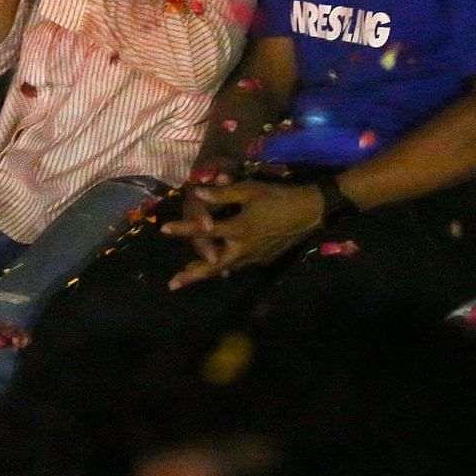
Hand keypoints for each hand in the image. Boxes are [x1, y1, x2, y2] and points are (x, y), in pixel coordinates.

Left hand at [162, 179, 324, 289]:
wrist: (311, 211)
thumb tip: (197, 192)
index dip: (183, 229)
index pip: (204, 231)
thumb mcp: (250, 190)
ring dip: (206, 271)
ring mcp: (254, 256)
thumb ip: (223, 193)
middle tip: (173, 285)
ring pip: (225, 268)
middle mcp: (243, 248)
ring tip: (189, 274)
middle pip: (212, 266)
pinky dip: (226, 266)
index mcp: (238, 229)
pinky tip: (220, 265)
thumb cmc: (279, 196)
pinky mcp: (263, 258)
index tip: (163, 229)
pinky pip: (239, 265)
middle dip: (192, 275)